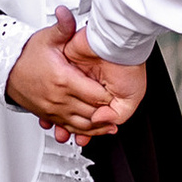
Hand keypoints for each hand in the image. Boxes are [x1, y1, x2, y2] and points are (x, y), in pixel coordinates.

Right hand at [4, 7, 144, 144]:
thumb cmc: (26, 55)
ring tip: (111, 125)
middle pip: (92, 113)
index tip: (118, 92)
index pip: (96, 95)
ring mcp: (53, 109)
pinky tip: (93, 129)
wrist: (5, 69)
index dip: (111, 96)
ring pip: (82, 125)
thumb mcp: (46, 38)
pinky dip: (83, 132)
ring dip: (97, 127)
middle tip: (119, 109)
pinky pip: (69, 128)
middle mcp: (59, 98)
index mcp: (63, 79)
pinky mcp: (48, 115)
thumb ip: (62, 26)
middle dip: (107, 113)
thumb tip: (66, 12)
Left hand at [54, 7, 148, 129]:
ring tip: (57, 128)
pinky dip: (53, 96)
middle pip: (76, 111)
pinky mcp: (68, 66)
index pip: (93, 116)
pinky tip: (51, 109)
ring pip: (64, 100)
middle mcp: (91, 86)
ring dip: (59, 115)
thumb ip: (116, 114)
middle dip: (70, 126)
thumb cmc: (129, 66)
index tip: (81, 138)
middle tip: (65, 135)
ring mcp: (79, 77)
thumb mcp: (130, 98)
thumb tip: (97, 120)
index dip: (87, 129)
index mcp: (106, 94)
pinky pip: (56, 84)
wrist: (118, 43)